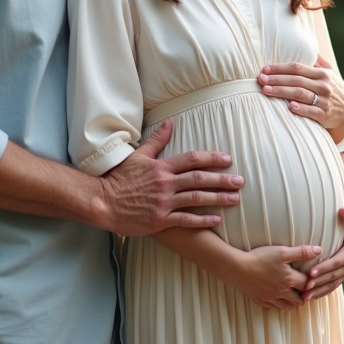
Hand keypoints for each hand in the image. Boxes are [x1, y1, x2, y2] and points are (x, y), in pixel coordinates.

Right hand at [100, 118, 242, 236]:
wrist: (103, 202)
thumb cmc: (119, 179)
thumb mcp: (138, 156)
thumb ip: (157, 140)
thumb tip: (170, 122)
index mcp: (161, 167)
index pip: (191, 159)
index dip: (211, 158)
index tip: (227, 158)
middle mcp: (165, 184)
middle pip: (199, 179)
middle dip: (221, 179)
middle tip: (240, 180)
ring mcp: (163, 203)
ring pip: (196, 199)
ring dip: (218, 198)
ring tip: (235, 199)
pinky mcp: (160, 221)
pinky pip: (185, 220)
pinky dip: (202, 220)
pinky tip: (216, 219)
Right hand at [230, 244, 319, 309]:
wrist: (238, 268)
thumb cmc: (260, 258)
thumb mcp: (282, 252)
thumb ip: (301, 252)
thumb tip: (319, 251)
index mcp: (289, 279)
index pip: (307, 285)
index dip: (312, 283)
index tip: (314, 281)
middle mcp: (282, 291)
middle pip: (299, 299)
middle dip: (304, 296)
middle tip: (305, 291)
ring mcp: (271, 297)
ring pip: (286, 306)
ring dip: (292, 303)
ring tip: (294, 298)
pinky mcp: (260, 300)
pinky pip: (272, 307)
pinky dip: (277, 305)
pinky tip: (277, 300)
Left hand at [258, 53, 343, 142]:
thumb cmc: (334, 89)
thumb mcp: (330, 73)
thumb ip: (318, 61)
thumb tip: (307, 45)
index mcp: (322, 74)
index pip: (297, 68)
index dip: (280, 68)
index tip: (265, 69)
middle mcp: (323, 85)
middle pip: (296, 80)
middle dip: (276, 79)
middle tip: (260, 79)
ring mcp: (324, 100)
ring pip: (300, 94)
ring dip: (281, 92)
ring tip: (266, 90)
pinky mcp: (325, 115)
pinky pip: (311, 111)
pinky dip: (301, 109)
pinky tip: (289, 106)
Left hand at [301, 207, 343, 301]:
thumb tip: (343, 211)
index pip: (337, 261)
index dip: (324, 267)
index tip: (311, 272)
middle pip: (333, 275)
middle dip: (318, 282)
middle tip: (303, 287)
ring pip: (332, 283)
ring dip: (318, 290)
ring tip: (304, 297)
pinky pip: (333, 284)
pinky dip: (323, 291)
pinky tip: (312, 296)